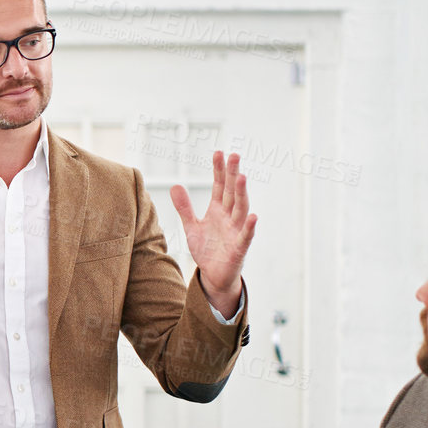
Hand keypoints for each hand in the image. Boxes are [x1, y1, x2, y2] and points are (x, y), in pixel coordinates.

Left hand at [170, 151, 256, 318]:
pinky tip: (253, 215)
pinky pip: (245, 236)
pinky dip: (249, 226)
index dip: (219, 170)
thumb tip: (174, 185)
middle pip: (232, 192)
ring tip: (241, 177)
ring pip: (241, 209)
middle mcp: (229, 217)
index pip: (220, 186)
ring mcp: (235, 231)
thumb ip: (184, 207)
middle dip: (233, 174)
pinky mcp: (239, 248)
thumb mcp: (191, 227)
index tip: (219, 152)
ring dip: (242, 194)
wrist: (214, 275)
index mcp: (218, 210)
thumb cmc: (207, 250)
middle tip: (235, 155)